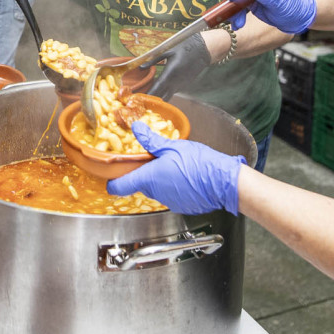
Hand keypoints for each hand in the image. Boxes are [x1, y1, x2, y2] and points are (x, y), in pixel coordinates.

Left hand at [106, 121, 244, 214]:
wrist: (224, 182)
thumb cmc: (199, 163)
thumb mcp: (173, 146)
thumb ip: (151, 140)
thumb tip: (136, 128)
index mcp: (149, 178)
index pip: (120, 187)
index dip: (112, 182)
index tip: (110, 177)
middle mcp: (156, 193)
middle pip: (140, 185)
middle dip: (142, 173)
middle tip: (149, 159)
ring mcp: (170, 202)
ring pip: (156, 190)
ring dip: (159, 179)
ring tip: (172, 165)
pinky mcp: (183, 206)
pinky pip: (171, 195)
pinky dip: (173, 187)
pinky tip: (184, 176)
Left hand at [143, 33, 209, 99]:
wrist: (203, 50)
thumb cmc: (184, 47)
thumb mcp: (167, 51)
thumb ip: (153, 60)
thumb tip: (140, 67)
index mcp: (170, 72)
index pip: (158, 87)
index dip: (148, 93)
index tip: (139, 97)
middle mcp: (176, 81)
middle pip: (162, 95)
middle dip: (152, 97)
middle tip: (141, 96)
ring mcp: (182, 84)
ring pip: (168, 95)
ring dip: (159, 95)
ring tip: (148, 93)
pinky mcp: (185, 85)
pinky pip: (173, 91)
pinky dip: (166, 92)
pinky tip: (160, 88)